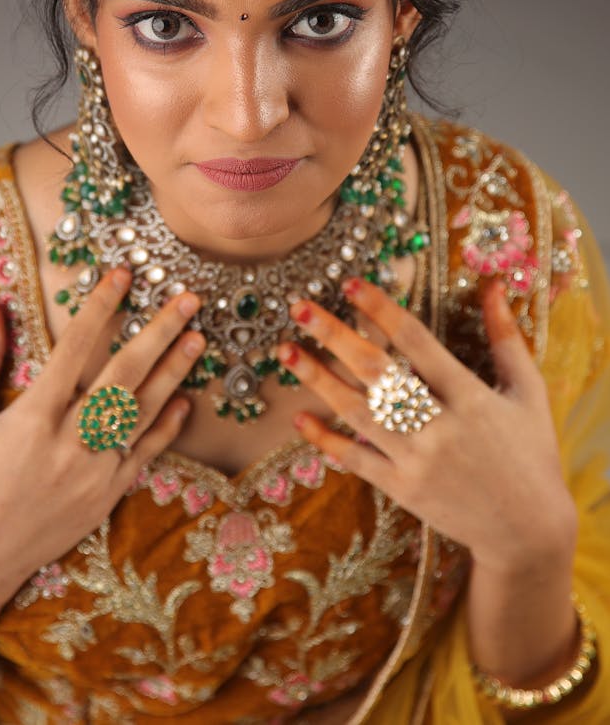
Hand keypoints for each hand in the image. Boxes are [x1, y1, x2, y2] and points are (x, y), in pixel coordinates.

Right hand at [0, 268, 203, 607]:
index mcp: (32, 419)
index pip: (74, 349)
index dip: (100, 308)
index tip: (122, 276)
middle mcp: (69, 444)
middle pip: (123, 377)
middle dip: (159, 333)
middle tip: (188, 301)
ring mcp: (93, 473)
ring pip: (142, 413)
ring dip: (173, 373)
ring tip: (198, 339)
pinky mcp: (106, 498)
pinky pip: (145, 455)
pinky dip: (166, 427)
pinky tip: (184, 401)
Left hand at [277, 278, 576, 572]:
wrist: (528, 532)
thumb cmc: (530, 454)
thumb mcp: (528, 394)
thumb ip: (507, 339)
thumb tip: (491, 287)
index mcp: (471, 397)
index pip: (418, 342)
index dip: (383, 310)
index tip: (352, 284)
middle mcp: (440, 427)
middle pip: (377, 373)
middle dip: (335, 336)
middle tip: (300, 308)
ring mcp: (417, 461)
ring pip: (357, 413)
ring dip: (317, 380)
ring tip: (285, 350)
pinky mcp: (402, 490)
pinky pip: (356, 459)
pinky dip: (325, 439)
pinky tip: (298, 418)